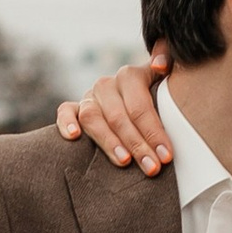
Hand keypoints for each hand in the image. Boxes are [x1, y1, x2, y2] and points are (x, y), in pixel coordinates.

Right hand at [55, 53, 175, 172]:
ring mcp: (89, 97)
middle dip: (137, 145)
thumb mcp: (164, 81)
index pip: (140, 107)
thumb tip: (161, 64)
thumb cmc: (155, 97)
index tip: (166, 156)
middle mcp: (107, 85)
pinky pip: (65, 112)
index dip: (154, 132)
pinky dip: (66, 122)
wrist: (132, 97)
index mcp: (130, 76)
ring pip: (93, 118)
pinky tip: (74, 137)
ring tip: (124, 161)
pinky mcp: (73, 108)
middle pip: (119, 117)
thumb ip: (166, 66)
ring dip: (108, 141)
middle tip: (151, 167)